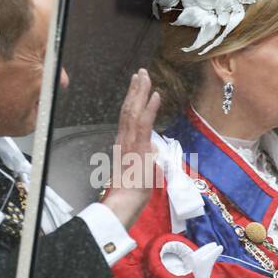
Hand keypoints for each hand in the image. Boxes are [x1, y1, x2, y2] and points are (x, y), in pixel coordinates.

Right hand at [101, 69, 161, 228]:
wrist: (122, 205)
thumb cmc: (130, 194)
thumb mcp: (141, 172)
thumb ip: (146, 157)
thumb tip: (154, 147)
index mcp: (123, 145)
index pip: (128, 117)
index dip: (133, 100)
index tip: (137, 85)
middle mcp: (123, 140)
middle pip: (129, 109)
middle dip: (136, 89)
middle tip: (141, 72)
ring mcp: (129, 143)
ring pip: (134, 111)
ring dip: (141, 92)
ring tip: (145, 76)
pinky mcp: (137, 148)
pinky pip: (143, 124)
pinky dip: (150, 108)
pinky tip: (155, 95)